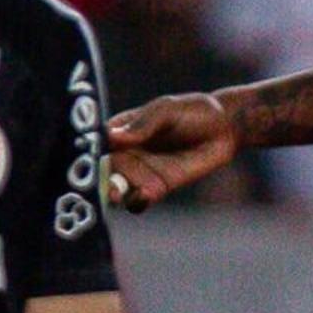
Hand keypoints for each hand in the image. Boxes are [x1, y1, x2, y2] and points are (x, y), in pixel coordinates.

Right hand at [101, 91, 241, 208]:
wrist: (224, 129)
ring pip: (118, 187)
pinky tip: (143, 196)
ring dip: (114, 192)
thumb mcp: (168, 110)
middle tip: (105, 183)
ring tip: (119, 194)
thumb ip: (143, 124)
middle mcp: (126, 152)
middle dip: (100, 178)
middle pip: (104, 168)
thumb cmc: (194, 111)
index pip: (98, 142)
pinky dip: (136, 202)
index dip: (89, 151)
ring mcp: (140, 172)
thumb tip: (111, 136)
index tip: (87, 158)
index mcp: (121, 129)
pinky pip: (138, 200)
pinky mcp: (157, 187)